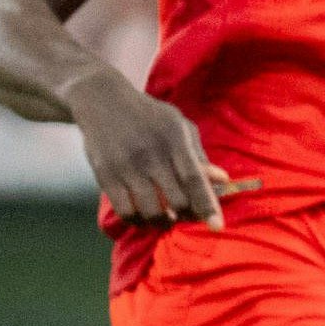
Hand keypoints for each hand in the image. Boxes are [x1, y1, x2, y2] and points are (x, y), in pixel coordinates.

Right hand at [67, 73, 253, 226]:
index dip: (207, 205)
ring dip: (162, 222)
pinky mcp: (105, 174)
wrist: (101, 100)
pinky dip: (137, 220)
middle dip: (187, 215)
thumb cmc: (149, 116)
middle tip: (187, 215)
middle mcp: (151, 154)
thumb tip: (223, 181)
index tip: (217, 226)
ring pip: (150, 210)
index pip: (194, 179)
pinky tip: (143, 216)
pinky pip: (125, 210)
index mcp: (174, 139)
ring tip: (166, 219)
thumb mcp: (178, 125)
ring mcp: (126, 166)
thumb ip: (199, 154)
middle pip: (176, 200)